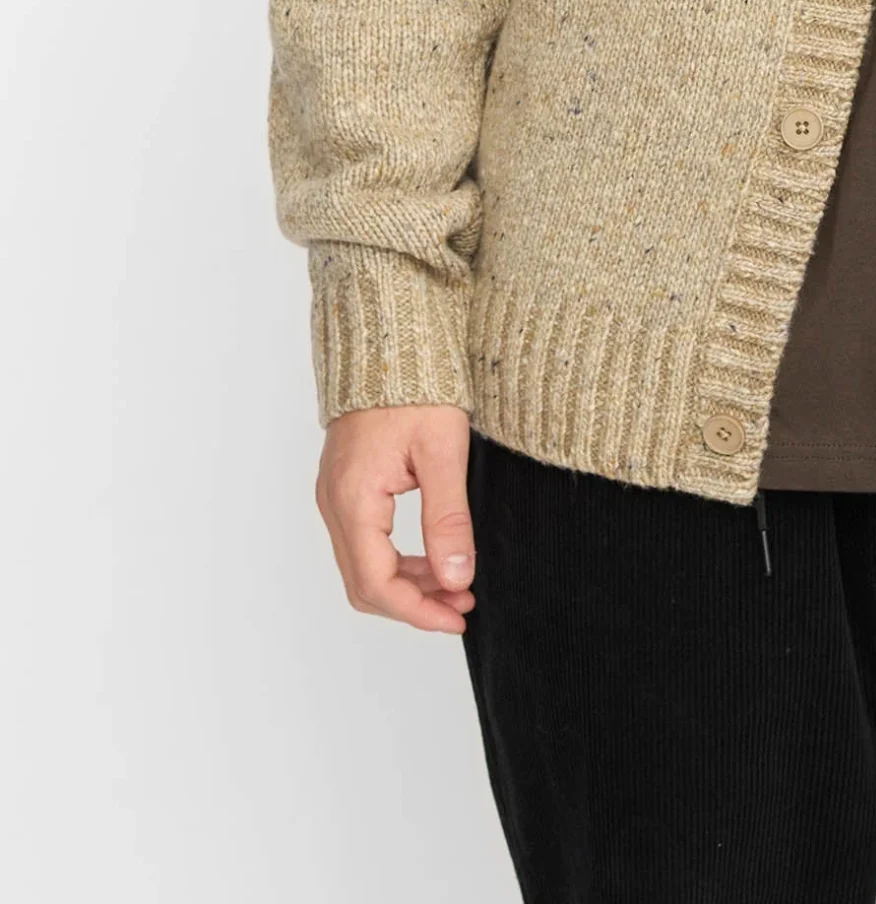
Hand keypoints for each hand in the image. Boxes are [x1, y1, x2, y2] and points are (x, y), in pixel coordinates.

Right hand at [315, 403, 476, 632]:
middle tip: (462, 604)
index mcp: (353, 498)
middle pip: (364, 583)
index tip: (457, 616)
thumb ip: (448, 518)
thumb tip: (456, 577)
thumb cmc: (415, 384)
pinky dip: (396, 560)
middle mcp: (334, 502)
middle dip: (413, 603)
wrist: (388, 337)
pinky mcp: (345, 487)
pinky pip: (364, 542)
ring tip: (455, 584)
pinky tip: (432, 557)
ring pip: (363, 565)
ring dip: (407, 584)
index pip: (376, 582)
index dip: (417, 611)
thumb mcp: (442, 451)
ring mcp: (335, 495)